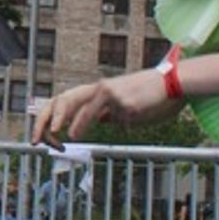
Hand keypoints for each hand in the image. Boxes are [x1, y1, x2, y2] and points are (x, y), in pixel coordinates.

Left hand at [32, 68, 167, 146]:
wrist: (173, 82)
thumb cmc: (149, 95)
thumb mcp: (123, 104)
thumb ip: (108, 112)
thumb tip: (98, 122)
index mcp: (97, 90)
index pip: (66, 100)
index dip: (51, 116)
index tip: (45, 134)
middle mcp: (101, 89)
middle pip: (66, 100)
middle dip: (51, 119)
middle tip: (45, 137)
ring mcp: (113, 96)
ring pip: (87, 111)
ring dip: (76, 124)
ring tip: (70, 137)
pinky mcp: (127, 104)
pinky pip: (123, 120)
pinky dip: (131, 122)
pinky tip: (144, 111)